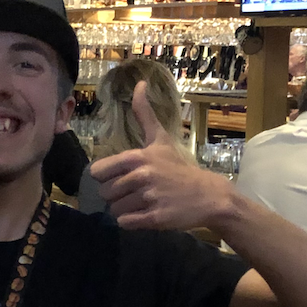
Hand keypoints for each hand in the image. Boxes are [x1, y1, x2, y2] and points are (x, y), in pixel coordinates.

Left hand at [92, 82, 230, 230]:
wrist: (208, 195)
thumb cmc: (180, 167)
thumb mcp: (160, 139)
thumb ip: (144, 114)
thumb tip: (139, 83)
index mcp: (138, 157)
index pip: (98, 172)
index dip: (106, 177)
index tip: (120, 178)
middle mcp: (142, 176)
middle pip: (105, 192)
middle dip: (116, 195)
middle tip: (134, 193)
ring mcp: (148, 198)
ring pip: (115, 210)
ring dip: (124, 210)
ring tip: (141, 204)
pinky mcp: (155, 218)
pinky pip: (126, 223)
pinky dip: (131, 222)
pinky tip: (145, 214)